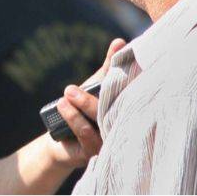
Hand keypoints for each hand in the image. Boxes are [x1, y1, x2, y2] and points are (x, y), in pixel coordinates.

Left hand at [51, 38, 124, 166]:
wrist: (61, 141)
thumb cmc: (84, 110)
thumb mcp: (96, 86)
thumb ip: (109, 67)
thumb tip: (119, 42)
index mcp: (129, 111)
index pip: (135, 94)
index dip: (134, 80)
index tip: (129, 61)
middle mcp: (125, 128)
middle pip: (118, 110)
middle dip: (97, 94)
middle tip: (73, 85)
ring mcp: (111, 142)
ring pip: (100, 122)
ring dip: (82, 105)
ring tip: (66, 93)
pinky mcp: (95, 153)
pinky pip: (86, 135)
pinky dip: (74, 119)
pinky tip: (63, 106)